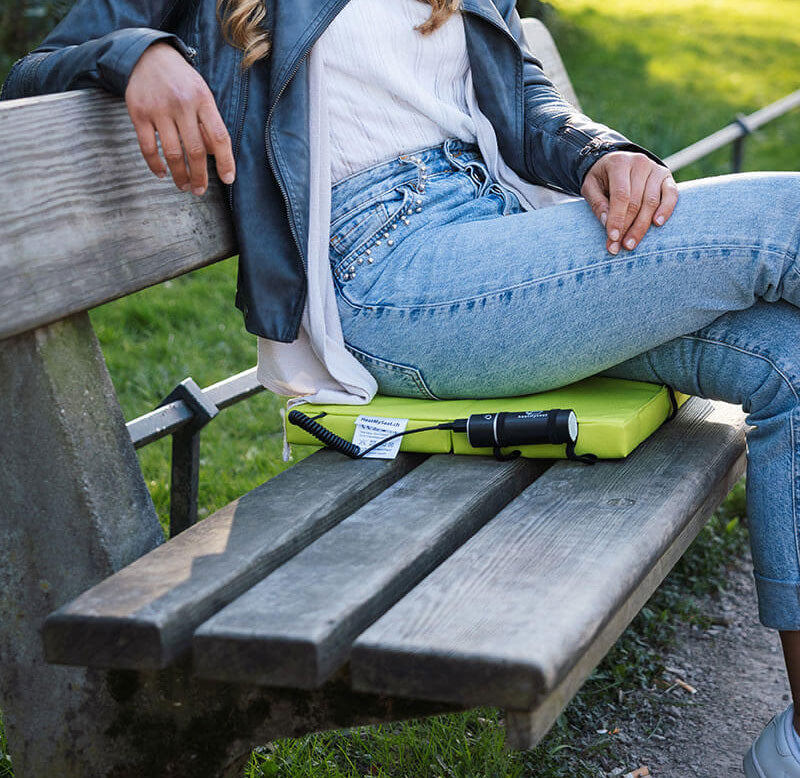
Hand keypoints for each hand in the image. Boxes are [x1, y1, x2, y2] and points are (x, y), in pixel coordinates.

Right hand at [125, 42, 234, 194]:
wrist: (147, 55)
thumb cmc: (181, 81)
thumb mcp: (202, 95)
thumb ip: (209, 123)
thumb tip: (215, 155)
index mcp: (203, 99)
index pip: (219, 136)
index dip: (225, 161)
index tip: (228, 179)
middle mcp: (182, 104)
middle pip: (195, 150)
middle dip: (200, 176)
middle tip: (200, 190)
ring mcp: (159, 109)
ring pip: (172, 153)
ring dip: (180, 175)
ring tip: (184, 186)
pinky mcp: (138, 113)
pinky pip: (148, 147)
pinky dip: (155, 165)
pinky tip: (162, 174)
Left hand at [580, 151, 677, 254]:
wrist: (616, 162)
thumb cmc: (601, 178)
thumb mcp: (590, 186)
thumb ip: (597, 203)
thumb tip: (607, 222)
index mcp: (619, 163)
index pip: (620, 195)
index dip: (617, 218)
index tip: (612, 237)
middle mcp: (640, 163)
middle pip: (636, 201)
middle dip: (627, 227)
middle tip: (619, 247)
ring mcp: (655, 169)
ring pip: (651, 202)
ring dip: (642, 226)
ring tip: (631, 244)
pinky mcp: (666, 177)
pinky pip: (671, 194)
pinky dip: (666, 210)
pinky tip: (657, 224)